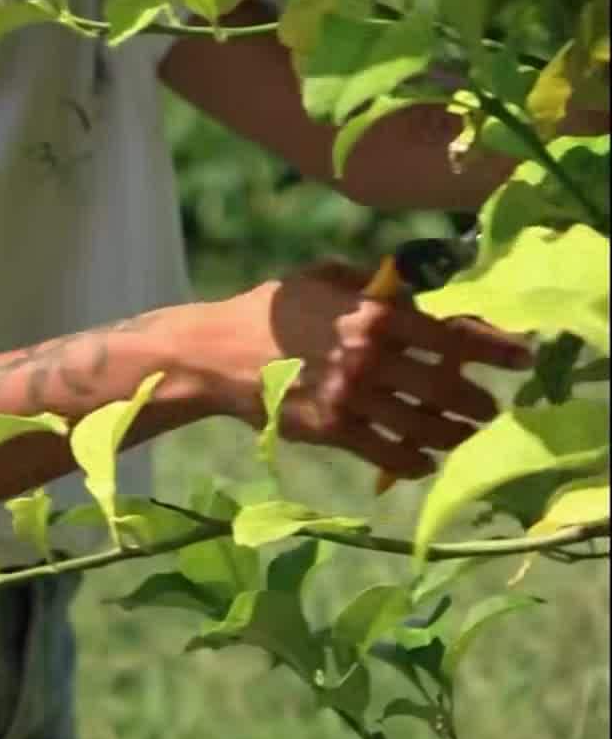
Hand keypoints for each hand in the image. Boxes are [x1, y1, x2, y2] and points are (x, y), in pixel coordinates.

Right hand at [196, 260, 531, 479]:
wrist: (217, 354)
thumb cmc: (270, 309)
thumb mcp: (322, 277)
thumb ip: (371, 285)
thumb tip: (415, 291)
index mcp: (373, 313)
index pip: (449, 333)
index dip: (492, 346)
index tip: (521, 355)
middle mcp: (370, 356)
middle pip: (446, 385)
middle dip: (479, 400)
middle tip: (494, 408)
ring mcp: (352, 397)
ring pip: (424, 425)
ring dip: (454, 434)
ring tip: (467, 436)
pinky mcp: (333, 430)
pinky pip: (388, 452)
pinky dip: (414, 461)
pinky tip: (426, 461)